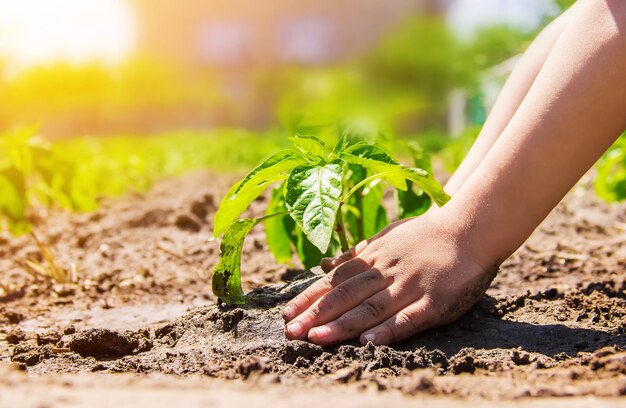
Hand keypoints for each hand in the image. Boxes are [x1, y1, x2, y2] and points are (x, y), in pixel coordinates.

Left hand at [282, 212, 497, 345]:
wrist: (469, 228)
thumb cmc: (424, 235)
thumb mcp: (385, 238)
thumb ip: (356, 254)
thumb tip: (324, 265)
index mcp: (374, 258)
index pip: (335, 280)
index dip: (310, 297)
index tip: (286, 313)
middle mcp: (386, 272)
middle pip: (346, 295)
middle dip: (316, 313)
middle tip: (290, 331)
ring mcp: (409, 286)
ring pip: (371, 307)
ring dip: (342, 324)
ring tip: (316, 338)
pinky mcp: (434, 301)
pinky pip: (408, 318)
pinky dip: (388, 330)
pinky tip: (368, 342)